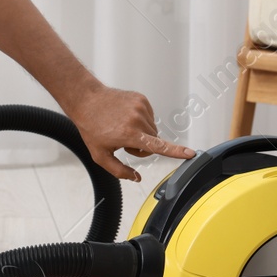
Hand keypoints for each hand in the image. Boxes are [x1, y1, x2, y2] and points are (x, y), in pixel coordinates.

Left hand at [63, 80, 196, 181]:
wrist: (86, 100)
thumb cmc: (91, 127)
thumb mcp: (100, 155)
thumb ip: (119, 170)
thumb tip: (136, 178)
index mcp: (129, 134)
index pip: (157, 146)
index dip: (176, 151)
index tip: (191, 153)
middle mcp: (137, 120)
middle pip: (154, 141)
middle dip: (142, 145)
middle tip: (123, 140)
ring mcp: (141, 107)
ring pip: (152, 129)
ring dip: (142, 132)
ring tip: (122, 126)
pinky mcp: (142, 99)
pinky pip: (149, 117)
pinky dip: (140, 120)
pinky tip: (125, 117)